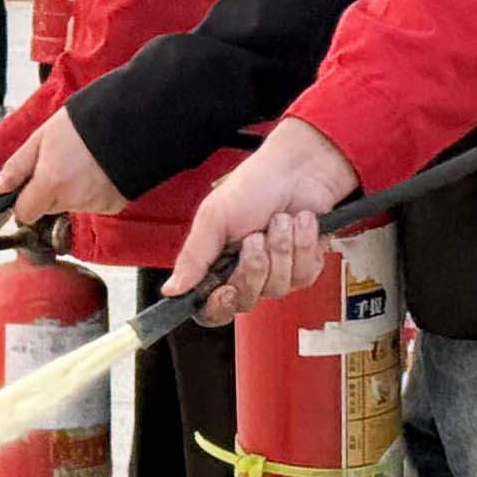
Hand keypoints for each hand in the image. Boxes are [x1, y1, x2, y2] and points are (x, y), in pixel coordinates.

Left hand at [0, 111, 125, 223]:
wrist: (131, 118)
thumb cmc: (84, 122)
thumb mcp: (41, 137)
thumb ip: (16, 167)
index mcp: (51, 183)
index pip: (24, 213)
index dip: (24, 198)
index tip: (31, 181)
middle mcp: (73, 199)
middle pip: (47, 208)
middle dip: (48, 190)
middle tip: (61, 161)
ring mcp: (95, 204)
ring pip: (70, 205)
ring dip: (71, 190)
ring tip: (82, 161)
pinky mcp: (112, 205)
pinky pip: (91, 203)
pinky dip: (92, 191)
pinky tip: (98, 169)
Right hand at [168, 121, 359, 324]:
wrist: (299, 168)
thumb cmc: (256, 184)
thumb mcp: (214, 217)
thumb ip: (193, 256)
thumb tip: (172, 288)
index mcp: (218, 264)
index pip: (212, 308)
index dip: (219, 305)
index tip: (224, 290)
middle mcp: (246, 273)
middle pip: (247, 299)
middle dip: (254, 265)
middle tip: (254, 236)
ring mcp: (277, 272)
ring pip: (278, 287)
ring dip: (281, 248)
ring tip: (279, 222)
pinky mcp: (305, 267)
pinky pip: (304, 275)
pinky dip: (303, 245)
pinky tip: (299, 225)